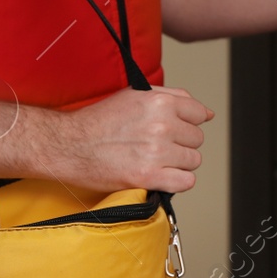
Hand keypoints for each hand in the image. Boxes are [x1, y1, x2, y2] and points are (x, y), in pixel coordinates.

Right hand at [40, 86, 213, 193]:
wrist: (70, 145)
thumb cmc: (98, 121)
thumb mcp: (134, 96)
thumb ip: (173, 98)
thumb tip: (207, 113)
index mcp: (160, 102)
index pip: (199, 114)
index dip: (188, 124)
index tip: (174, 131)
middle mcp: (161, 125)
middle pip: (197, 140)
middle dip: (181, 144)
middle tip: (157, 147)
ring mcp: (157, 151)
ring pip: (193, 161)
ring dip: (178, 164)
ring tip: (155, 161)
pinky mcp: (149, 176)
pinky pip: (185, 182)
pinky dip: (176, 181)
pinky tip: (159, 175)